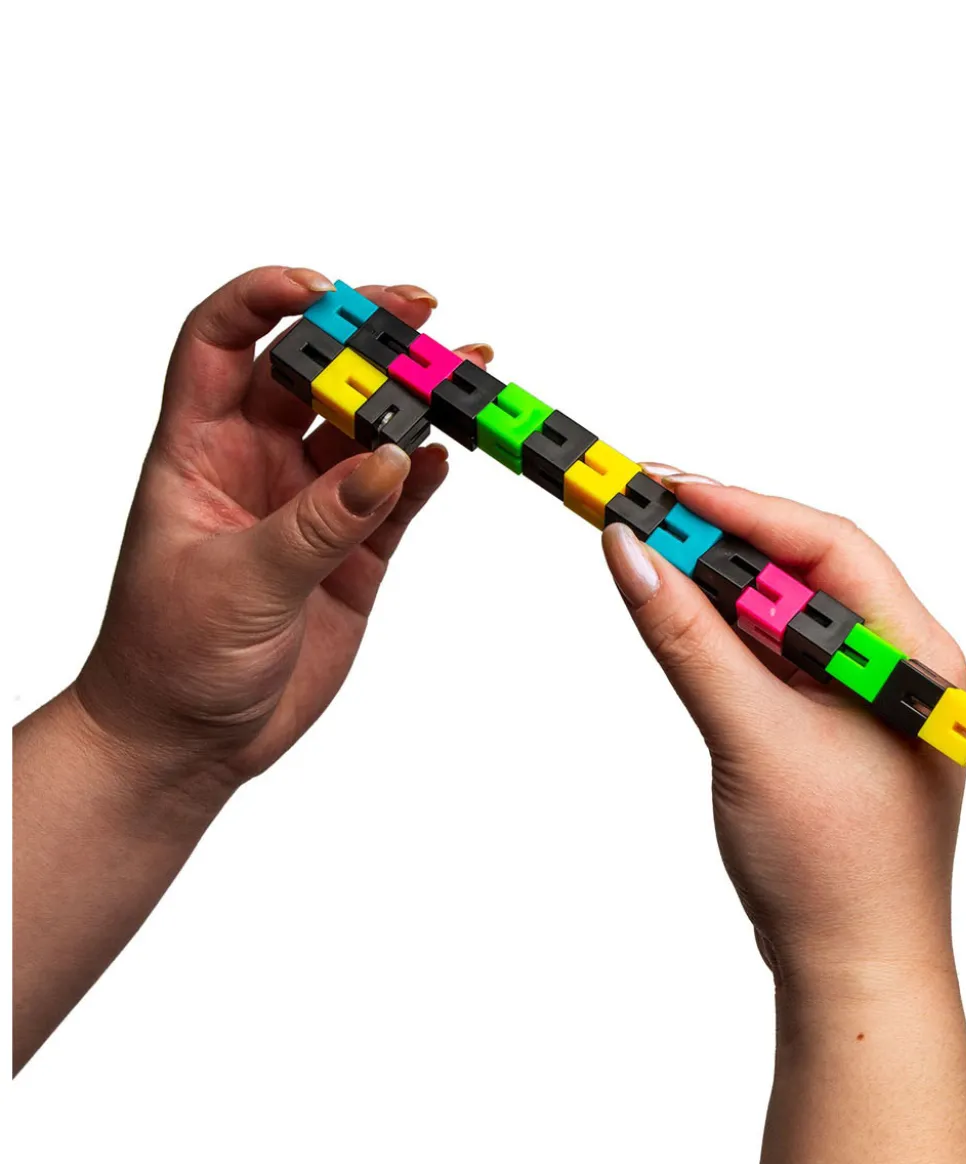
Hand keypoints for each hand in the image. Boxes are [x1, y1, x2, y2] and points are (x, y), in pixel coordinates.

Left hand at [72, 266, 490, 805]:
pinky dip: (423, 472)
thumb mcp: (239, 581)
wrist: (189, 739)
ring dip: (410, 401)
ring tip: (463, 375)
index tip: (324, 289)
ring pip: (366, 431)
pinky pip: (396, 498)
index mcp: (196, 451)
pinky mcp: (352, 555)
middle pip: (313, 373)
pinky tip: (449, 449)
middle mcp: (254, 466)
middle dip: (365, 337)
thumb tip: (389, 460)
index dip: (266, 299)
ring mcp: (309, 508)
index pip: (220, 340)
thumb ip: (319, 521)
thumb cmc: (169, 656)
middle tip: (421, 318)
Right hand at [601, 467, 965, 998]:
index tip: (660, 489)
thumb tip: (631, 553)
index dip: (740, 509)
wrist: (853, 969)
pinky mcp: (832, 729)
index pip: (827, 546)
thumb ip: (690, 640)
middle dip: (722, 538)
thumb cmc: (833, 871)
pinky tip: (682, 619)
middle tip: (639, 511)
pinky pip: (777, 658)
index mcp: (915, 657)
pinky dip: (727, 636)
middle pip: (805, 570)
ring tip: (647, 554)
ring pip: (785, 613)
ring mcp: (865, 699)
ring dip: (718, 585)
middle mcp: (898, 666)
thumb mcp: (752, 739)